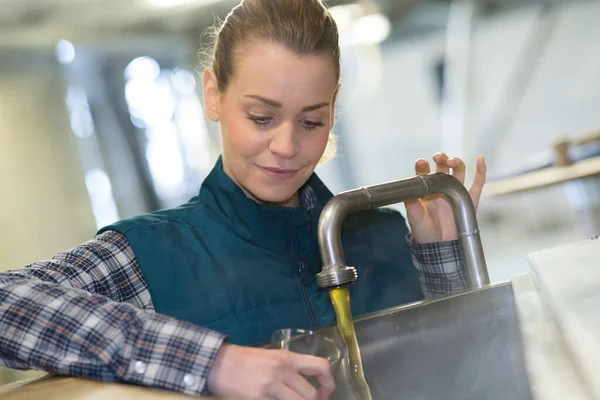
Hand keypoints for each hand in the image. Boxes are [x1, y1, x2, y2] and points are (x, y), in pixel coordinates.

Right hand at [207, 343, 334, 399]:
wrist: (219, 364)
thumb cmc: (246, 359)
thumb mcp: (272, 356)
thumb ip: (289, 368)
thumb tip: (306, 383)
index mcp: (287, 357)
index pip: (320, 366)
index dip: (329, 382)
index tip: (326, 391)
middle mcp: (282, 370)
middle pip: (311, 394)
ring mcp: (271, 386)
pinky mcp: (259, 399)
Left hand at [405, 153, 485, 243]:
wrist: (438, 246)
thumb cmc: (424, 231)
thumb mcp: (414, 216)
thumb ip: (412, 201)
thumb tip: (409, 187)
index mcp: (426, 189)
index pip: (424, 171)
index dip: (423, 165)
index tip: (421, 162)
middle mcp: (441, 187)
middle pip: (443, 166)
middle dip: (441, 158)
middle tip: (438, 157)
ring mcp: (456, 192)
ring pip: (459, 171)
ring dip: (456, 162)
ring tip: (451, 161)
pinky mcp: (470, 200)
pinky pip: (478, 183)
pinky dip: (481, 171)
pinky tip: (480, 159)